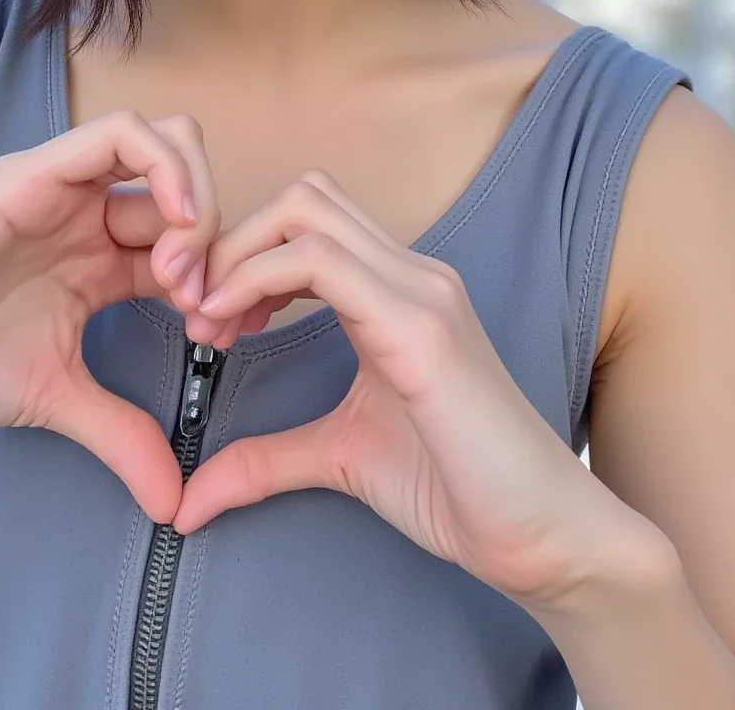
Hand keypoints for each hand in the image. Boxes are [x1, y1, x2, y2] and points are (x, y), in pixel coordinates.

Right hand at [0, 112, 219, 522]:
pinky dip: (166, 168)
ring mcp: (66, 186)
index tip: (220, 337)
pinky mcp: (37, 172)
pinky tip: (173, 227)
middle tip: (203, 306)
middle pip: (193, 186)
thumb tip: (174, 504)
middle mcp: (90, 212)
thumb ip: (121, 436)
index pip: (193, 242)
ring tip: (181, 270)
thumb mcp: (57, 399)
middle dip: (219, 243)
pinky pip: (120, 135)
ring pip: (169, 141)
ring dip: (198, 198)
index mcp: (101, 258)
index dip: (222, 280)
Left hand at [174, 171, 636, 607]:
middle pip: (302, 197)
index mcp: (395, 291)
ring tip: (205, 320)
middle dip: (230, 240)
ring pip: (307, 211)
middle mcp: (411, 273)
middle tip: (190, 307)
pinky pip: (323, 263)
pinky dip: (259, 279)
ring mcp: (420, 292)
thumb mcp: (340, 457)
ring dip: (236, 255)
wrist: (545, 535)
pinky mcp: (421, 328)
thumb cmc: (459, 488)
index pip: (307, 221)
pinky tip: (232, 329)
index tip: (202, 314)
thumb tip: (189, 498)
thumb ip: (268, 460)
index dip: (240, 252)